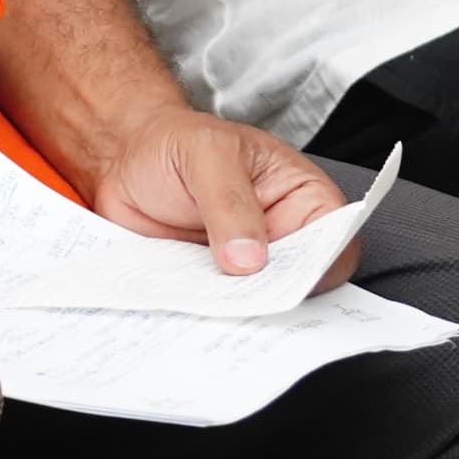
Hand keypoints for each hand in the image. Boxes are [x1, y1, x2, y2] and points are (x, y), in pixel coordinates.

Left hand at [81, 102, 357, 294]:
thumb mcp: (208, 156)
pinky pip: (218, 311)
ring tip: (212, 307)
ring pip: (259, 305)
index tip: (288, 282)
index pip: (336, 241)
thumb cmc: (175, 142)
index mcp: (300, 196)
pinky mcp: (212, 287)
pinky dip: (205, 316)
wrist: (123, 158)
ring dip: (238, 312)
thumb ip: (230, 201)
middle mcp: (281, 236)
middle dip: (276, 298)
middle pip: (301, 284)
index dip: (320, 267)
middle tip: (245, 300)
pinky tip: (188, 311)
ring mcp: (246, 267)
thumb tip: (249, 256)